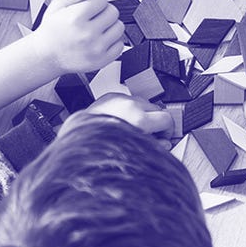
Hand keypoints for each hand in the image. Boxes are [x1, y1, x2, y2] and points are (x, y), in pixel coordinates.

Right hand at [33, 0, 123, 73]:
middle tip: (93, 16)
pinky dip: (113, 41)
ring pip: (119, 27)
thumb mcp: (56, 7)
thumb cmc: (51, 32)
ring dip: (110, 25)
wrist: (47, 56)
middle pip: (113, 12)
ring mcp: (96, 48)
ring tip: (97, 28)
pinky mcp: (102, 60)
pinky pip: (120, 45)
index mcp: (75, 18)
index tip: (91, 3)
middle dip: (104, 11)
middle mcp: (87, 34)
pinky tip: (101, 39)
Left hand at [59, 93, 174, 148]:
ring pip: (142, 103)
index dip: (168, 130)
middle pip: (156, 109)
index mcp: (139, 119)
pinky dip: (127, 110)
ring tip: (132, 129)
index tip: (165, 137)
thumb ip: (155, 146)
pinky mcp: (108, 96)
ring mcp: (119, 98)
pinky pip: (126, 100)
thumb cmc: (102, 146)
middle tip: (150, 136)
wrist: (77, 139)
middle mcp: (130, 105)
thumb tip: (164, 143)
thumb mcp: (136, 150)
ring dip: (141, 115)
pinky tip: (120, 122)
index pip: (167, 118)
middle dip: (155, 123)